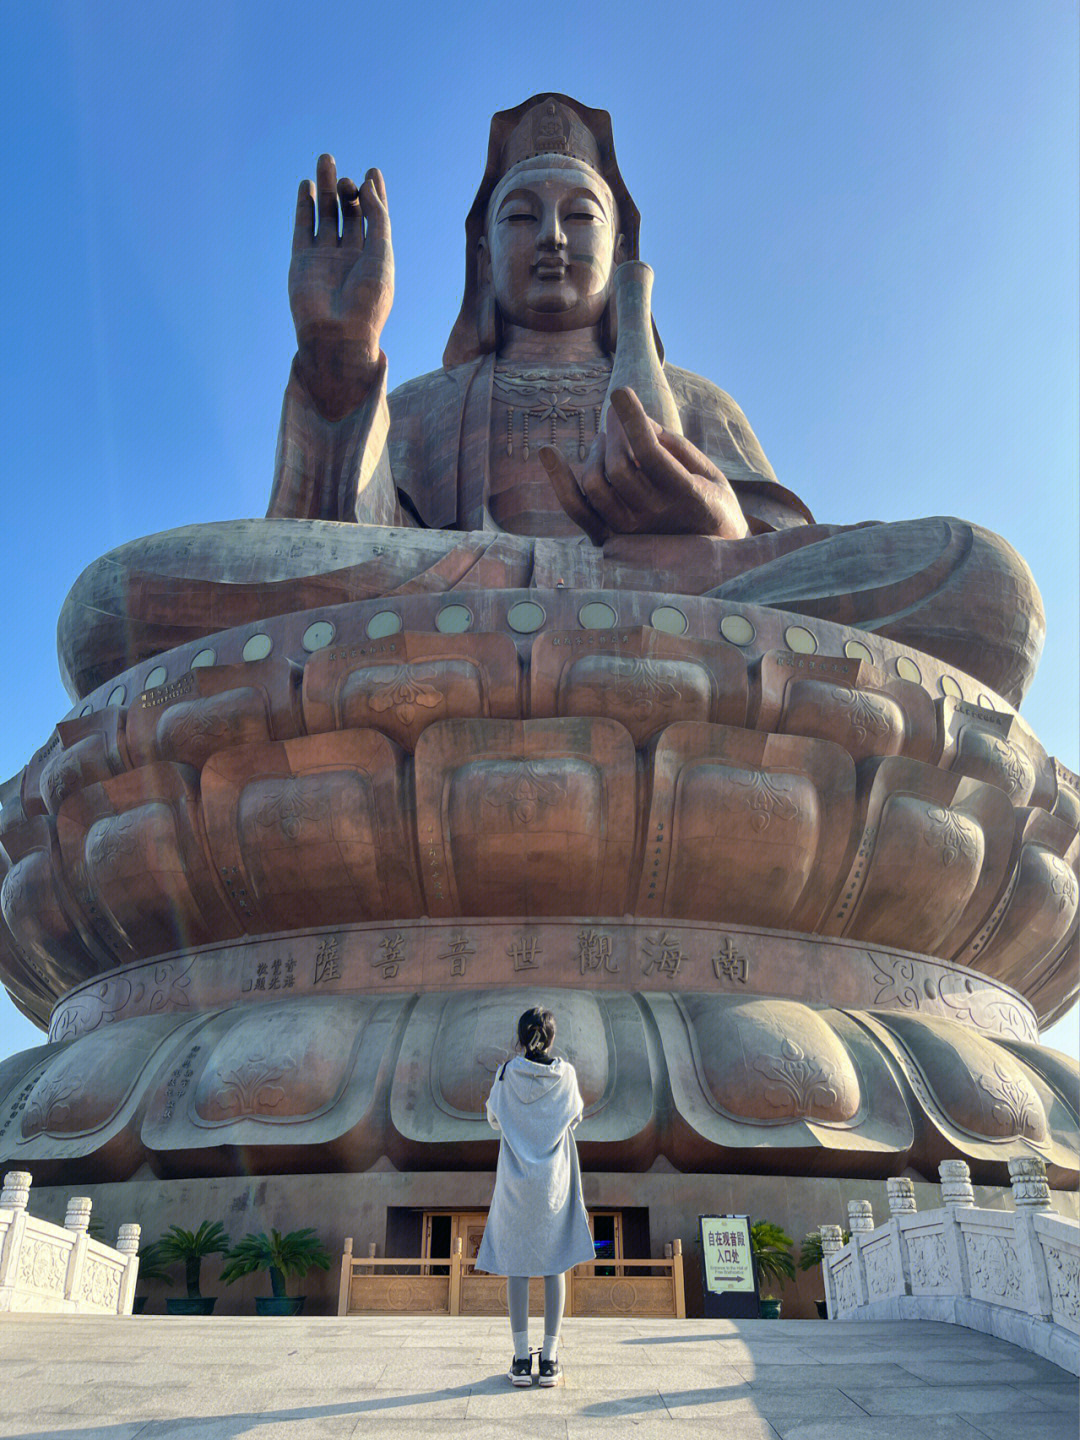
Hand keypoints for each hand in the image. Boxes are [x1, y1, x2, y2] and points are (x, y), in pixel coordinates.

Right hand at [289, 155, 393, 419]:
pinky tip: (307, 186)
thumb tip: (369, 184)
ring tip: (325, 159)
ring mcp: (324, 257)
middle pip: (348, 213)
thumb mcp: (382, 254)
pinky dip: (304, 206)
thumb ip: (377, 218)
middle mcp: (349, 256)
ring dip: (326, 188)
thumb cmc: (367, 301)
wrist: (338, 335)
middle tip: (346, 173)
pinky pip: (303, 228)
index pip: (374, 218)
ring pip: (325, 215)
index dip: (375, 194)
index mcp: (374, 258)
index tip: (374, 170)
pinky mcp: (302, 261)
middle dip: (348, 188)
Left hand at [540, 387, 748, 544]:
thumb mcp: (709, 472)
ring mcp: (628, 534)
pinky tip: (547, 451)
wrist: (710, 559)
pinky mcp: (608, 539)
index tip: (621, 391)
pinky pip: (576, 508)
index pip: (650, 454)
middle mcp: (654, 521)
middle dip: (616, 432)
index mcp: (686, 498)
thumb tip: (636, 421)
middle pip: (618, 467)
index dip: (633, 420)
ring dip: (597, 452)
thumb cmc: (711, 503)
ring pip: (595, 484)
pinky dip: (559, 479)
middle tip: (619, 419)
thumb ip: (675, 446)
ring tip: (608, 441)